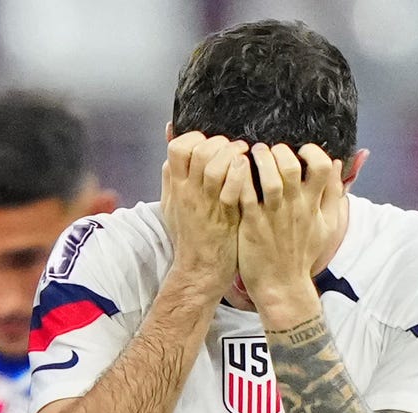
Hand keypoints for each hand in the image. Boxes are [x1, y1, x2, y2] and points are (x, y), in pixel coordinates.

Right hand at [160, 132, 250, 294]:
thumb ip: (171, 174)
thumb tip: (170, 142)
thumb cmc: (190, 235)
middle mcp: (189, 192)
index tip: (207, 142)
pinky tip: (247, 167)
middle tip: (232, 146)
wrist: (200, 270)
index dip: (194, 137)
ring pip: (214, 165)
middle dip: (218, 142)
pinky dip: (240, 172)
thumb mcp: (171, 202)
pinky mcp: (225, 216)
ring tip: (243, 153)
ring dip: (232, 153)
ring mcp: (207, 204)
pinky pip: (232, 188)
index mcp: (177, 187)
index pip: (177, 148)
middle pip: (197, 151)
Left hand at [236, 143, 342, 323]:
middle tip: (270, 150)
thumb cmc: (303, 254)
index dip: (312, 152)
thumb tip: (335, 164)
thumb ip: (333, 195)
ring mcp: (273, 216)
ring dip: (260, 160)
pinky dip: (241, 179)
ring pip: (269, 178)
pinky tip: (238, 171)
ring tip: (253, 153)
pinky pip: (246, 195)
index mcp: (314, 206)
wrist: (282, 286)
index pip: (321, 168)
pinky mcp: (252, 225)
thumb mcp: (328, 226)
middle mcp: (295, 208)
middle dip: (280, 151)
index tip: (301, 151)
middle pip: (291, 167)